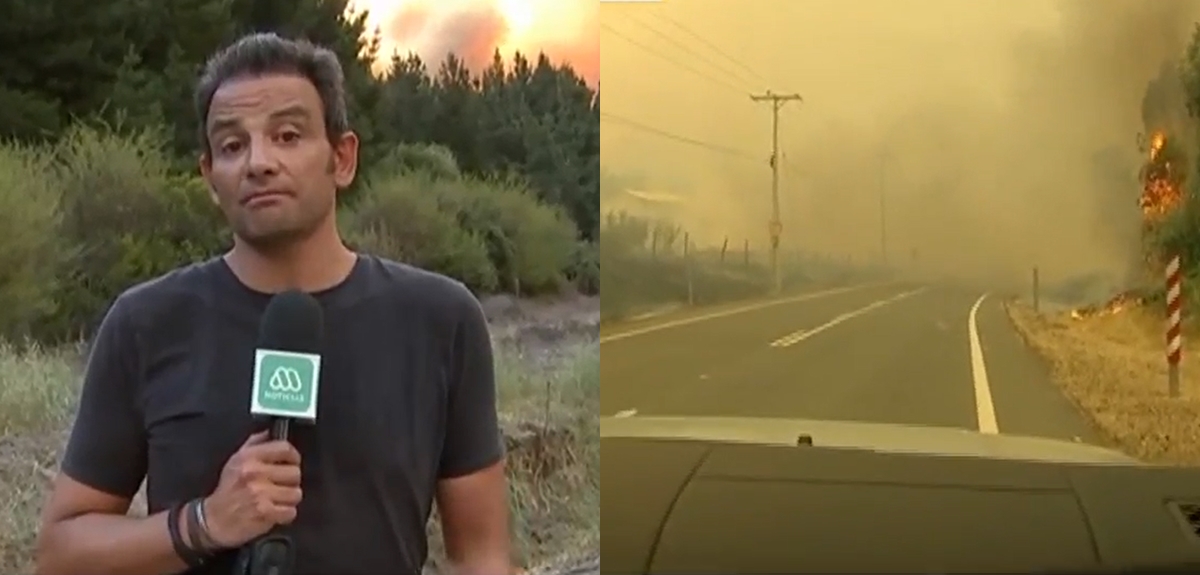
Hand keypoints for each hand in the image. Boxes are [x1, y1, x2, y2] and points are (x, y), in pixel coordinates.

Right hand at [200, 430, 302, 548]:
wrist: (213, 520)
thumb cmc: (227, 490)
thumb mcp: (236, 461)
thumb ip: (254, 443)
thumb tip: (270, 432)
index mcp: (249, 457)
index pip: (285, 448)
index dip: (293, 456)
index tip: (291, 462)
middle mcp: (254, 472)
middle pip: (295, 472)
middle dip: (290, 482)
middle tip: (279, 486)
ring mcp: (260, 492)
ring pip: (295, 493)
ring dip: (288, 500)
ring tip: (275, 500)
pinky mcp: (264, 512)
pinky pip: (291, 511)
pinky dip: (285, 514)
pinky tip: (274, 512)